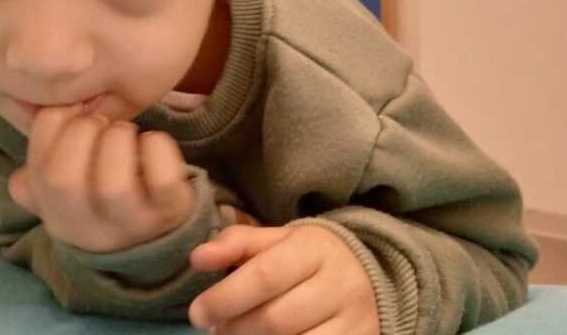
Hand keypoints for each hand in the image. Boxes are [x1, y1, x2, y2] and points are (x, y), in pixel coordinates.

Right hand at [8, 105, 194, 252]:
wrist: (158, 236)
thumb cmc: (104, 202)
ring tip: (125, 131)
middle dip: (82, 131)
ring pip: (113, 185)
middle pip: (64, 180)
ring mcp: (133, 223)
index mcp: (57, 216)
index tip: (73, 113)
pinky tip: (152, 141)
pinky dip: (157, 147)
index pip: (37, 170)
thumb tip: (21, 177)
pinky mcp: (171, 211)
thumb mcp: (66, 197)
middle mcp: (90, 229)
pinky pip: (163, 180)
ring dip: (118, 139)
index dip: (52, 124)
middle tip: (101, 122)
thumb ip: (39, 179)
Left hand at [188, 224, 379, 334]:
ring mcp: (353, 320)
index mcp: (313, 248)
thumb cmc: (308, 257)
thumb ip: (236, 243)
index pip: (265, 275)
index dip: (226, 297)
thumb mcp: (276, 240)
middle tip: (215, 329)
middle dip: (235, 329)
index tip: (197, 313)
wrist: (369, 274)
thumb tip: (197, 258)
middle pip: (275, 318)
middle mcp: (337, 283)